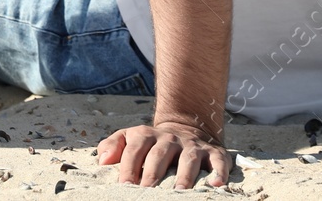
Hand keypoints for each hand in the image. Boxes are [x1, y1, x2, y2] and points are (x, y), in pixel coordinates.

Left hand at [97, 120, 230, 188]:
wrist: (186, 127)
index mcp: (146, 135)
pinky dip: (219, 173)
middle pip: (159, 154)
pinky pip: (218, 161)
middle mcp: (170, 139)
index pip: (134, 149)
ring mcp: (192, 145)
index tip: (124, 186)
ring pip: (188, 159)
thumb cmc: (151, 144)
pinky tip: (216, 185)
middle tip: (146, 193)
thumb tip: (102, 161)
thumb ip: (113, 146)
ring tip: (179, 193)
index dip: (128, 167)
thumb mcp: (130, 139)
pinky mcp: (214, 153)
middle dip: (152, 174)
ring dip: (184, 176)